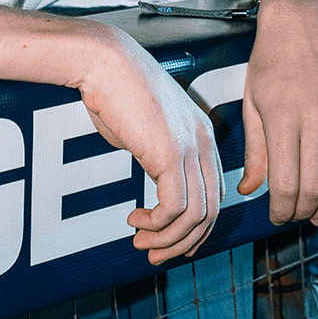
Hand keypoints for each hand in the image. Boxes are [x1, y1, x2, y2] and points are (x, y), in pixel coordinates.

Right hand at [74, 25, 222, 264]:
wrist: (103, 62)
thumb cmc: (116, 90)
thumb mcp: (144, 130)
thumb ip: (156, 158)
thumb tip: (152, 189)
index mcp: (202, 135)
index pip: (213, 194)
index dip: (194, 227)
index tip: (168, 241)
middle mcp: (204, 143)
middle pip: (211, 211)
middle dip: (183, 242)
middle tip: (154, 256)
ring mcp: (191, 148)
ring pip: (195, 216)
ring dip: (167, 239)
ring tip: (141, 242)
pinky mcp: (171, 154)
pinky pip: (175, 208)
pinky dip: (156, 225)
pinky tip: (135, 220)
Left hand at [236, 0, 317, 224]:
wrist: (302, 17)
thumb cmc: (270, 59)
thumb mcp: (251, 101)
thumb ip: (254, 150)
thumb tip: (249, 191)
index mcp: (282, 116)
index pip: (285, 182)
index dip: (281, 209)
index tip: (276, 216)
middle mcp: (316, 117)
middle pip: (316, 186)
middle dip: (304, 211)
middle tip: (296, 217)